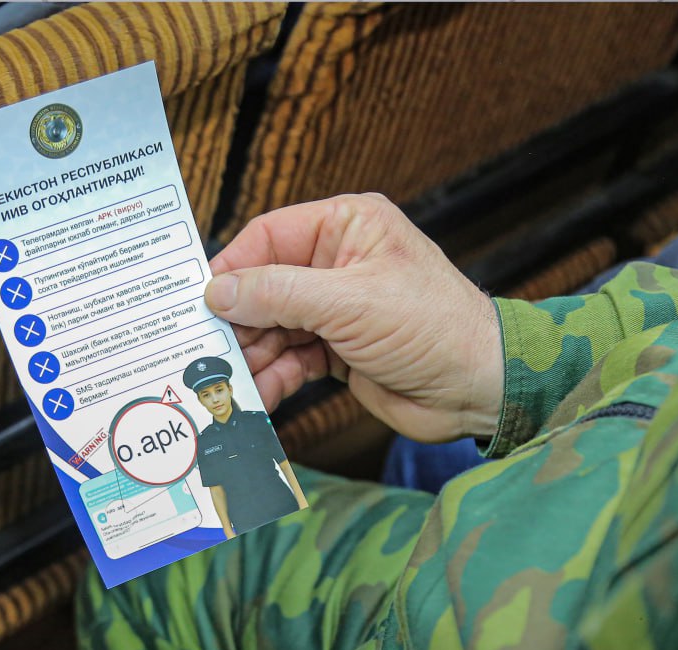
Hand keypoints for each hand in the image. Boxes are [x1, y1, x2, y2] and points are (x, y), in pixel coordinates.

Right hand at [205, 194, 502, 443]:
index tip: (197, 300)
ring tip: (228, 382)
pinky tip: (259, 395)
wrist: (480, 388)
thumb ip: (278, 294)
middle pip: (264, 287)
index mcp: (347, 226)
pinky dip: (273, 377)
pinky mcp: (337, 351)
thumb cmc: (434, 327)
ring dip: (252, 356)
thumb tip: (217, 290)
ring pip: (273, 328)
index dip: (232, 268)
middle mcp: (338, 262)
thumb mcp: (349, 302)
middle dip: (238, 321)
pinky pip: (290, 360)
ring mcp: (336, 309)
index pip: (269, 237)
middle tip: (207, 351)